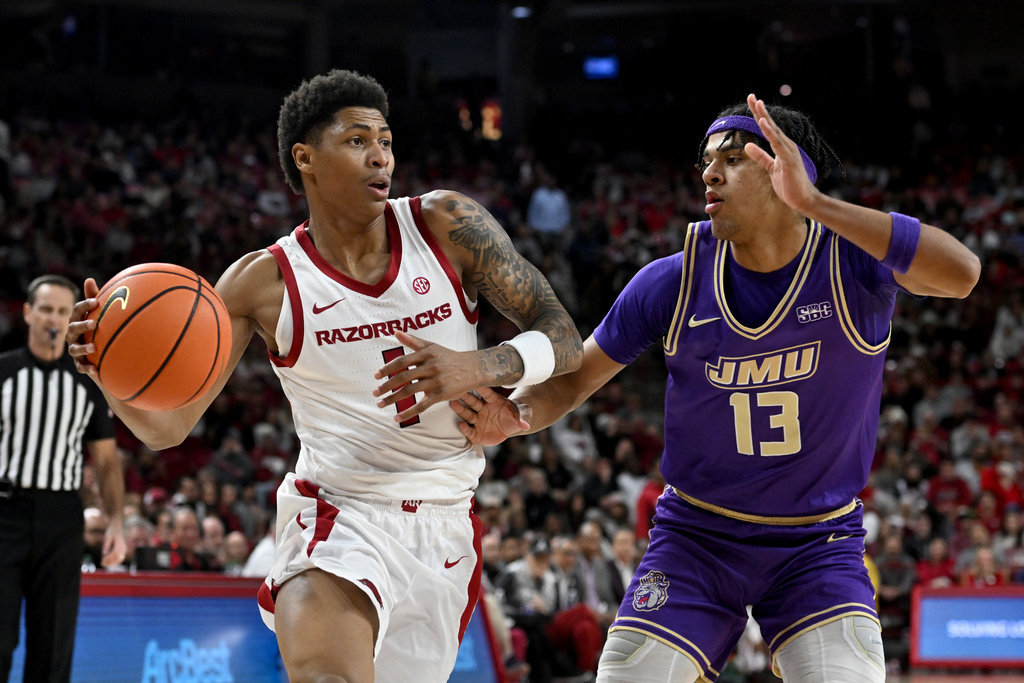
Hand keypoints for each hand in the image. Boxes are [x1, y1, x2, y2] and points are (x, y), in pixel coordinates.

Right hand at [66, 278, 100, 379]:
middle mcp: (73, 335)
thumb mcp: (98, 314)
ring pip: (74, 349)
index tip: (97, 302)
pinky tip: (95, 369)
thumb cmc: (99, 329)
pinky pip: (80, 367)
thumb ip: (95, 299)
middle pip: (73, 328)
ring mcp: (75, 349)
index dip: (85, 305)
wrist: (101, 355)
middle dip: (82, 325)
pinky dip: (86, 368)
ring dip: (83, 348)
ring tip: (94, 347)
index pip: (77, 310)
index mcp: (78, 320)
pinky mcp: (80, 363)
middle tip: (94, 324)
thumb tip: (89, 279)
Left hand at [101, 528, 127, 567]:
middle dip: (110, 562)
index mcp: (120, 543)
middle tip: (102, 564)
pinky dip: (115, 561)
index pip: (115, 553)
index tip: (102, 560)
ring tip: (104, 564)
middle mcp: (124, 547)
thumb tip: (104, 554)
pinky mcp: (123, 551)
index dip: (108, 558)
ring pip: (120, 559)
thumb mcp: (107, 536)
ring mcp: (124, 549)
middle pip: (118, 557)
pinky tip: (108, 562)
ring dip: (112, 563)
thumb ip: (106, 545)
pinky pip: (120, 558)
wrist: (118, 527)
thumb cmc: (112, 531)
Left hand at [373, 330, 483, 422]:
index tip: (376, 376)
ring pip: (410, 392)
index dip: (387, 369)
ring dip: (393, 398)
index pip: (402, 361)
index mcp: (425, 354)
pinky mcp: (440, 394)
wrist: (472, 368)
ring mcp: (435, 382)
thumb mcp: (432, 346)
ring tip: (381, 403)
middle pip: (403, 377)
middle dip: (387, 386)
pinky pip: (422, 405)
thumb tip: (396, 332)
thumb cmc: (448, 357)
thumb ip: (413, 341)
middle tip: (375, 392)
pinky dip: (408, 412)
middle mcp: (430, 367)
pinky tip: (397, 417)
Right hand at [449, 386, 529, 444]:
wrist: (510, 426)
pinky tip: (461, 425)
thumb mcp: (523, 415)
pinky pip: (470, 431)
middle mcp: (483, 409)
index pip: (487, 393)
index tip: (475, 381)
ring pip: (468, 414)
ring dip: (461, 409)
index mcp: (495, 401)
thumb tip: (526, 425)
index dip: (482, 388)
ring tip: (453, 403)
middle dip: (465, 397)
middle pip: (473, 402)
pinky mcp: (476, 432)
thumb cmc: (516, 416)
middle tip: (456, 391)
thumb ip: (523, 418)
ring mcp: (479, 420)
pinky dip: (465, 429)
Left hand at [743, 93, 817, 212]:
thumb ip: (760, 156)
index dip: (759, 115)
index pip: (767, 128)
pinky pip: (777, 144)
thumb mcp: (771, 168)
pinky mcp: (789, 160)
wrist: (803, 199)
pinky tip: (763, 123)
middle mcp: (786, 145)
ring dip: (765, 117)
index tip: (751, 102)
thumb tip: (748, 145)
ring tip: (757, 103)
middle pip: (770, 124)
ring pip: (774, 131)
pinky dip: (770, 133)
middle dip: (760, 110)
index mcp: (781, 146)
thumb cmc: (789, 184)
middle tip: (751, 95)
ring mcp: (788, 151)